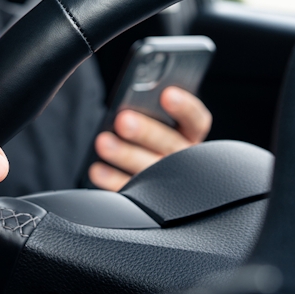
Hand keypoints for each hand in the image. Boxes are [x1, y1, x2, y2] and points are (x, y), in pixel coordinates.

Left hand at [89, 87, 211, 191]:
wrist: (147, 178)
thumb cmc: (147, 134)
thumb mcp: (154, 118)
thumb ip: (150, 107)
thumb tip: (135, 93)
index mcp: (190, 135)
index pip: (196, 120)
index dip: (185, 107)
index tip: (167, 94)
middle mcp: (184, 159)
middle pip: (170, 144)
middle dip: (146, 131)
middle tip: (123, 120)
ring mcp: (166, 181)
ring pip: (150, 169)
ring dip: (126, 155)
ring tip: (103, 142)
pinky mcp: (146, 200)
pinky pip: (131, 191)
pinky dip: (113, 180)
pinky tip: (97, 169)